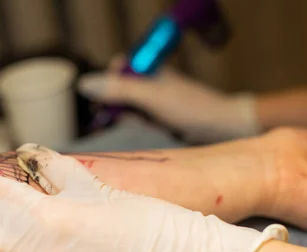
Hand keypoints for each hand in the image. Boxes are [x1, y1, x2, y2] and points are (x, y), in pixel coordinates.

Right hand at [79, 57, 257, 142]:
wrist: (221, 127)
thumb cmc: (190, 107)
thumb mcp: (150, 96)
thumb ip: (118, 90)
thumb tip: (85, 84)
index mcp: (148, 69)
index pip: (117, 68)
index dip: (107, 82)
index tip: (103, 99)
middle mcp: (150, 82)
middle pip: (118, 88)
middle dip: (112, 103)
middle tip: (110, 116)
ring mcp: (155, 100)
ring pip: (126, 106)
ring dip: (123, 116)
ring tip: (135, 123)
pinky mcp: (159, 117)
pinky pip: (138, 119)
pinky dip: (136, 124)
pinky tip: (145, 129)